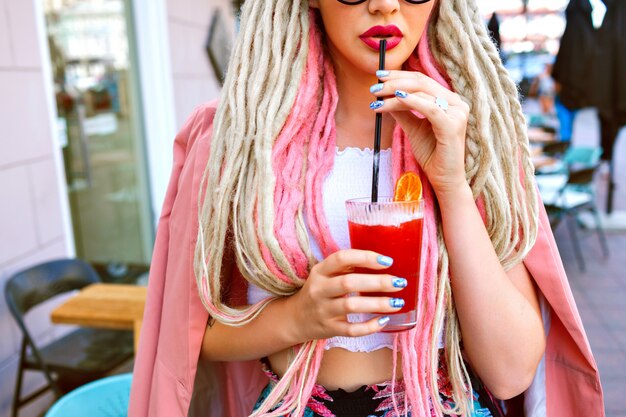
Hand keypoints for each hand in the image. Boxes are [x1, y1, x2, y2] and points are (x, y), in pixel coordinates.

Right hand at [289, 249, 406, 341]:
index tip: (387, 261)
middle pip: (349, 283)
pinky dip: (369, 326)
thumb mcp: (325, 274)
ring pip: (351, 306)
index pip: (342, 258)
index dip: (365, 258)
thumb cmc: (319, 291)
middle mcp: (319, 289)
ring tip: (397, 302)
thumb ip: (346, 268)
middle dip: (377, 282)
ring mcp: (323, 310)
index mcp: (320, 271)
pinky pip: (351, 330)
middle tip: (399, 282)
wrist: (295, 318)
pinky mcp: (329, 329)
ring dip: (377, 304)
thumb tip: (383, 262)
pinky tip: (384, 321)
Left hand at [370, 70, 469, 195]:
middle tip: (374, 86)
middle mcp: (457, 103)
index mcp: (450, 101)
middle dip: (395, 82)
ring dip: (395, 93)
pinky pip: (429, 108)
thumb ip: (403, 112)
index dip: (400, 75)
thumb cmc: (432, 154)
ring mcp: (457, 113)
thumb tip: (385, 96)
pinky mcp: (452, 125)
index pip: (423, 80)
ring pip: (422, 93)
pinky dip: (410, 102)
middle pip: (422, 82)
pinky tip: (394, 99)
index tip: (380, 76)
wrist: (444, 179)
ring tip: (377, 97)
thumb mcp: (413, 128)